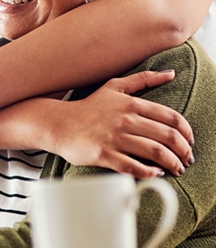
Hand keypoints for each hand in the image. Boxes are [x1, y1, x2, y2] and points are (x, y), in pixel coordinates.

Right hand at [53, 70, 193, 177]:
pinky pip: (133, 167)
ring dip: (172, 164)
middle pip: (167, 137)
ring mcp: (114, 138)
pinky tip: (155, 174)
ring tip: (176, 169)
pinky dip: (149, 172)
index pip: (171, 118)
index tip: (189, 142)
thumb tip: (171, 73)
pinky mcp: (103, 154)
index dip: (186, 132)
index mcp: (131, 104)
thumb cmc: (88, 107)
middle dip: (183, 151)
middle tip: (186, 160)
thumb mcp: (115, 87)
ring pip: (155, 152)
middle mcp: (125, 120)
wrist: (58, 124)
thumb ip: (143, 79)